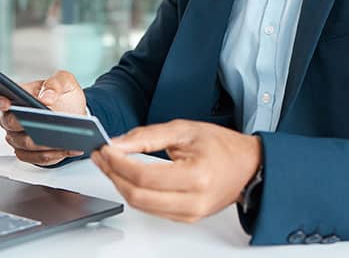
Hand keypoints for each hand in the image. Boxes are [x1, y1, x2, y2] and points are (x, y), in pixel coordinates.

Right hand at [0, 70, 86, 165]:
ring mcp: (18, 138)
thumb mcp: (64, 81)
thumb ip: (55, 83)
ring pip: (24, 143)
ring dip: (43, 141)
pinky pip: (36, 158)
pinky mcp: (30, 154)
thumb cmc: (64, 96)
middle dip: (25, 124)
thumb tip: (46, 98)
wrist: (76, 114)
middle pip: (9, 125)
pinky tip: (68, 148)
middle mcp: (11, 119)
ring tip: (63, 136)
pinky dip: (53, 154)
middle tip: (41, 122)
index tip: (6, 102)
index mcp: (12, 97)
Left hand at [91, 119, 260, 222]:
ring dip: (120, 185)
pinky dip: (135, 193)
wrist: (247, 165)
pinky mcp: (186, 218)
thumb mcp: (185, 130)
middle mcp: (194, 201)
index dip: (119, 163)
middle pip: (138, 196)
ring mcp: (190, 214)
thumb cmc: (222, 146)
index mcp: (196, 176)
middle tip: (101, 157)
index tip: (105, 149)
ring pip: (141, 206)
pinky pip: (151, 209)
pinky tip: (127, 177)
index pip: (144, 176)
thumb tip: (118, 143)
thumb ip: (149, 136)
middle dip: (114, 175)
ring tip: (110, 164)